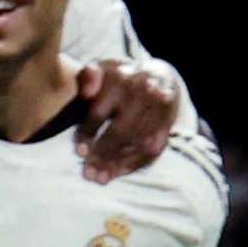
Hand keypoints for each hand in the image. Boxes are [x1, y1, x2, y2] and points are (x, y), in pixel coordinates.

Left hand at [72, 56, 181, 183]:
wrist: (159, 75)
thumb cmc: (119, 78)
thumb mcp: (101, 69)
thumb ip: (88, 76)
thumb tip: (86, 91)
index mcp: (121, 78)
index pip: (100, 111)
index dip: (88, 133)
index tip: (79, 152)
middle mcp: (143, 92)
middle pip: (121, 131)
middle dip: (102, 154)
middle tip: (88, 173)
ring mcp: (159, 108)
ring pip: (137, 142)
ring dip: (117, 163)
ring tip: (100, 177)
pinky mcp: (169, 122)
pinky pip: (153, 148)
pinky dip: (135, 163)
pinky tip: (118, 172)